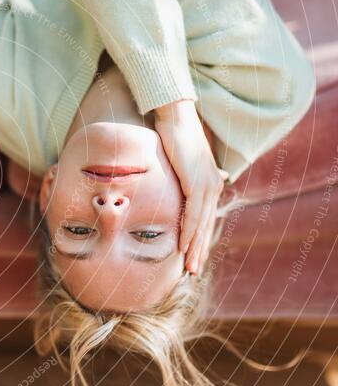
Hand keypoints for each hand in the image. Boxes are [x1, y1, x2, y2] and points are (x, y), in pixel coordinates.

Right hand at [154, 99, 228, 274]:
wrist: (174, 115)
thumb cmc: (172, 133)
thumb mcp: (178, 158)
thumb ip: (182, 172)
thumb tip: (189, 176)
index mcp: (210, 182)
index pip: (204, 217)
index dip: (199, 238)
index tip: (192, 256)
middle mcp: (213, 185)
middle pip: (206, 225)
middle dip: (198, 250)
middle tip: (192, 270)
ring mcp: (207, 185)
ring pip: (201, 225)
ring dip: (193, 247)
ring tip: (188, 266)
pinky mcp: (197, 183)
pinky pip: (193, 215)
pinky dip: (188, 232)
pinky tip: (182, 246)